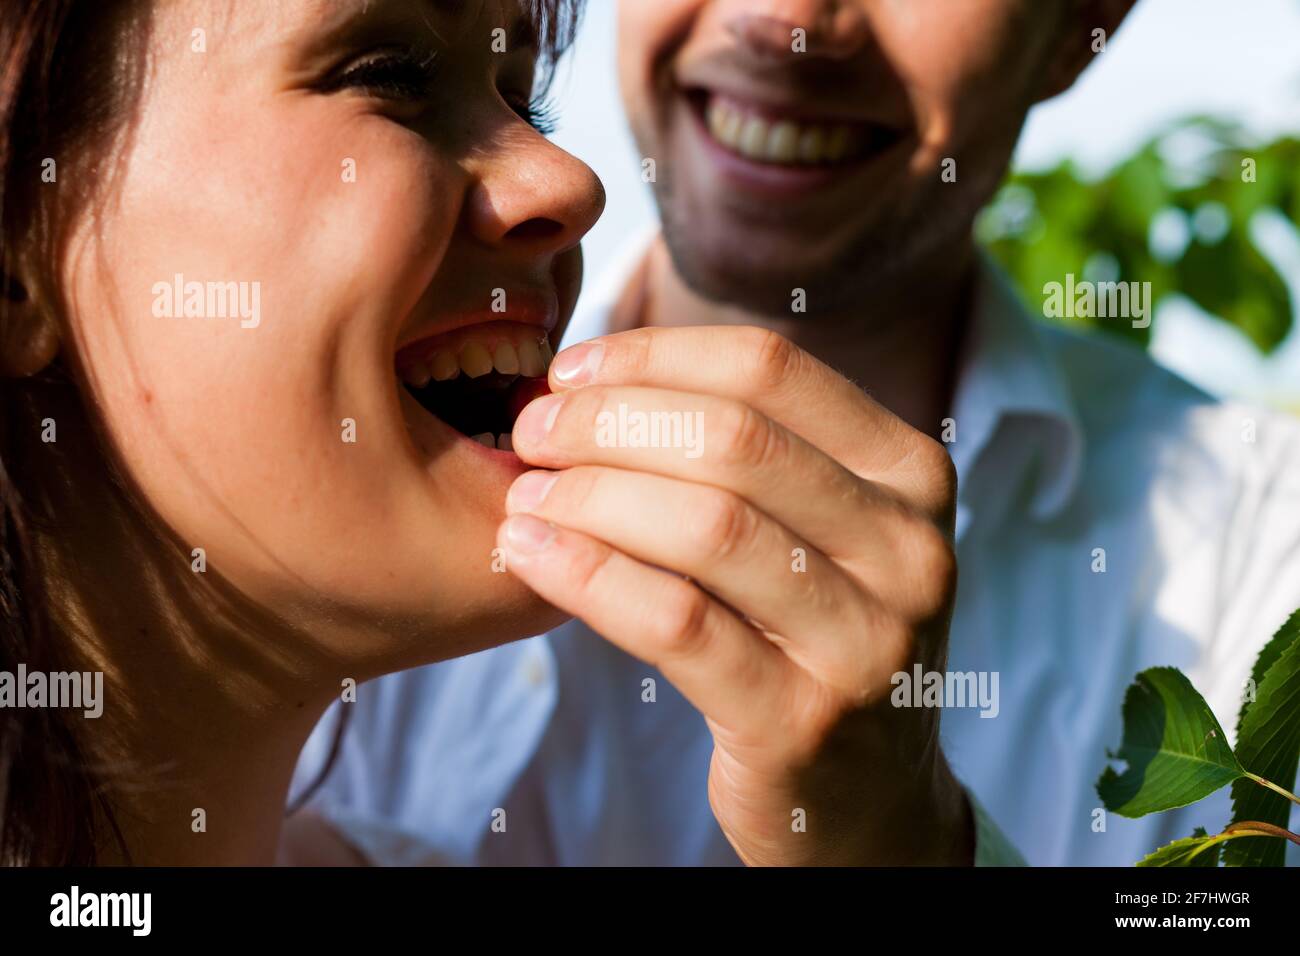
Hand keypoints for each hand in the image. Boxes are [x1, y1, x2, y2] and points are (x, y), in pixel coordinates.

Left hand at [499, 326, 972, 865]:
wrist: (866, 796)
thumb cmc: (811, 637)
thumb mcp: (819, 531)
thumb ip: (749, 455)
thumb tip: (596, 380)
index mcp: (911, 476)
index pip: (769, 370)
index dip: (652, 356)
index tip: (570, 372)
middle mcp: (908, 549)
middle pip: (734, 440)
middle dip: (609, 423)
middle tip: (531, 435)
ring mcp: (865, 640)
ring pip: (707, 526)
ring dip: (591, 497)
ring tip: (526, 496)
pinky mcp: (801, 721)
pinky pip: (675, 623)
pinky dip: (588, 576)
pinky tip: (529, 554)